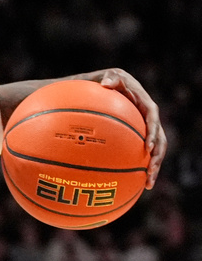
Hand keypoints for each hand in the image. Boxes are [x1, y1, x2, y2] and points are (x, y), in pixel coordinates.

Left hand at [96, 68, 166, 188]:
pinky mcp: (137, 137)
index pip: (152, 118)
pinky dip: (140, 166)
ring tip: (148, 184)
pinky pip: (141, 153)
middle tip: (150, 171)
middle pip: (160, 139)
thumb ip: (110, 78)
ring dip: (154, 167)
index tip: (147, 147)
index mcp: (144, 103)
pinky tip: (135, 183)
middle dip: (158, 157)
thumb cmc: (102, 81)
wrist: (100, 87)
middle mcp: (148, 118)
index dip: (152, 132)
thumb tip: (106, 82)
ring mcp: (144, 128)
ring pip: (155, 150)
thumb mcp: (106, 76)